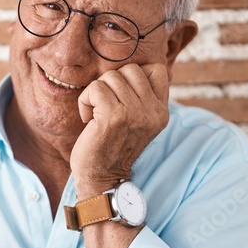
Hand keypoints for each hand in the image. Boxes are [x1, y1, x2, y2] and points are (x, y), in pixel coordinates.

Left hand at [70, 62, 169, 195]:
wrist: (102, 178)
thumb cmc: (113, 146)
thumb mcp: (138, 121)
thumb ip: (142, 97)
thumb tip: (132, 68)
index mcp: (161, 111)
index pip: (157, 70)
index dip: (135, 76)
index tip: (122, 97)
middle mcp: (153, 111)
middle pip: (130, 69)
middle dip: (112, 84)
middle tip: (106, 107)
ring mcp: (135, 113)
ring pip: (110, 77)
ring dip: (96, 93)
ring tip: (97, 115)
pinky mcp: (114, 116)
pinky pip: (95, 88)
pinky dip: (85, 101)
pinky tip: (88, 119)